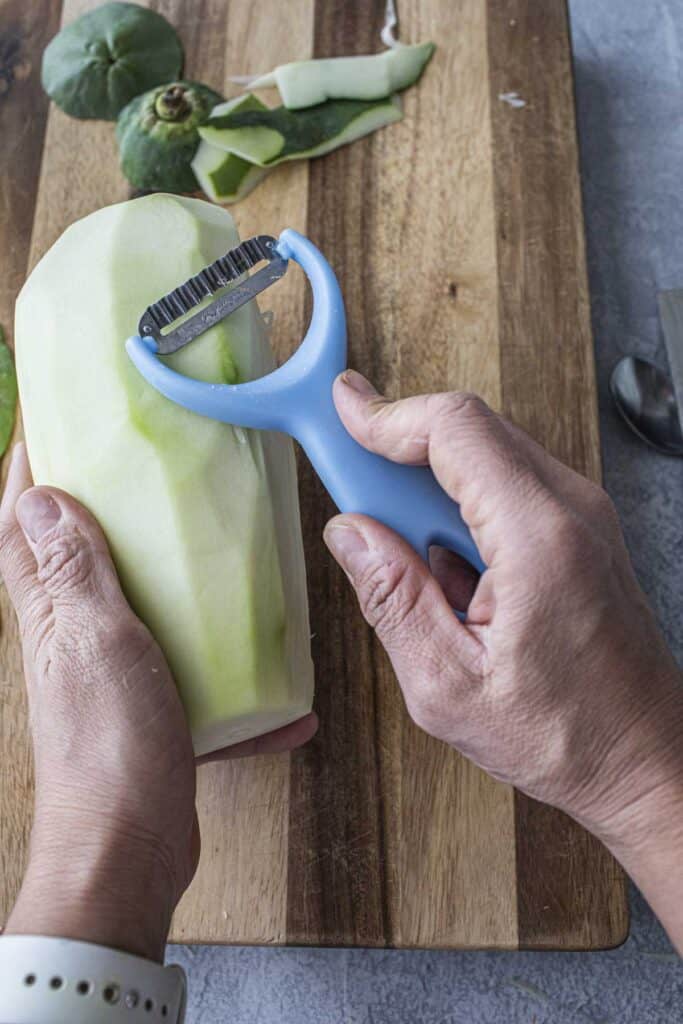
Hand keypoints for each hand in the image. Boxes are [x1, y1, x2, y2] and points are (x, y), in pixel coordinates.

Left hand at [0, 444, 315, 960]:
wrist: (130, 847)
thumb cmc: (109, 743)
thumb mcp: (96, 639)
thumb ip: (74, 571)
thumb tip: (38, 494)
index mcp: (52, 612)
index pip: (20, 528)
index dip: (27, 474)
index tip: (54, 425)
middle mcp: (76, 638)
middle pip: (81, 559)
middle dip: (106, 511)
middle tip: (155, 473)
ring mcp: (116, 675)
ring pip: (143, 610)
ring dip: (176, 583)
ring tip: (223, 552)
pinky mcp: (156, 711)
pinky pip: (197, 678)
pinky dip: (236, 682)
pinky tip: (284, 687)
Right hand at [325, 372, 682, 947]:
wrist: (645, 758)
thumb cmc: (564, 735)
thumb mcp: (448, 684)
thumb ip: (391, 598)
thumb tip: (348, 531)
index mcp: (540, 538)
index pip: (455, 428)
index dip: (388, 415)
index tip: (341, 412)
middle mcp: (572, 509)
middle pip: (470, 432)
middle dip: (398, 451)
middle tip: (352, 491)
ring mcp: (583, 516)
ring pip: (486, 458)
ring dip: (428, 487)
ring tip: (396, 550)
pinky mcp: (581, 532)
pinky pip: (507, 490)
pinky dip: (460, 510)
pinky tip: (444, 574)